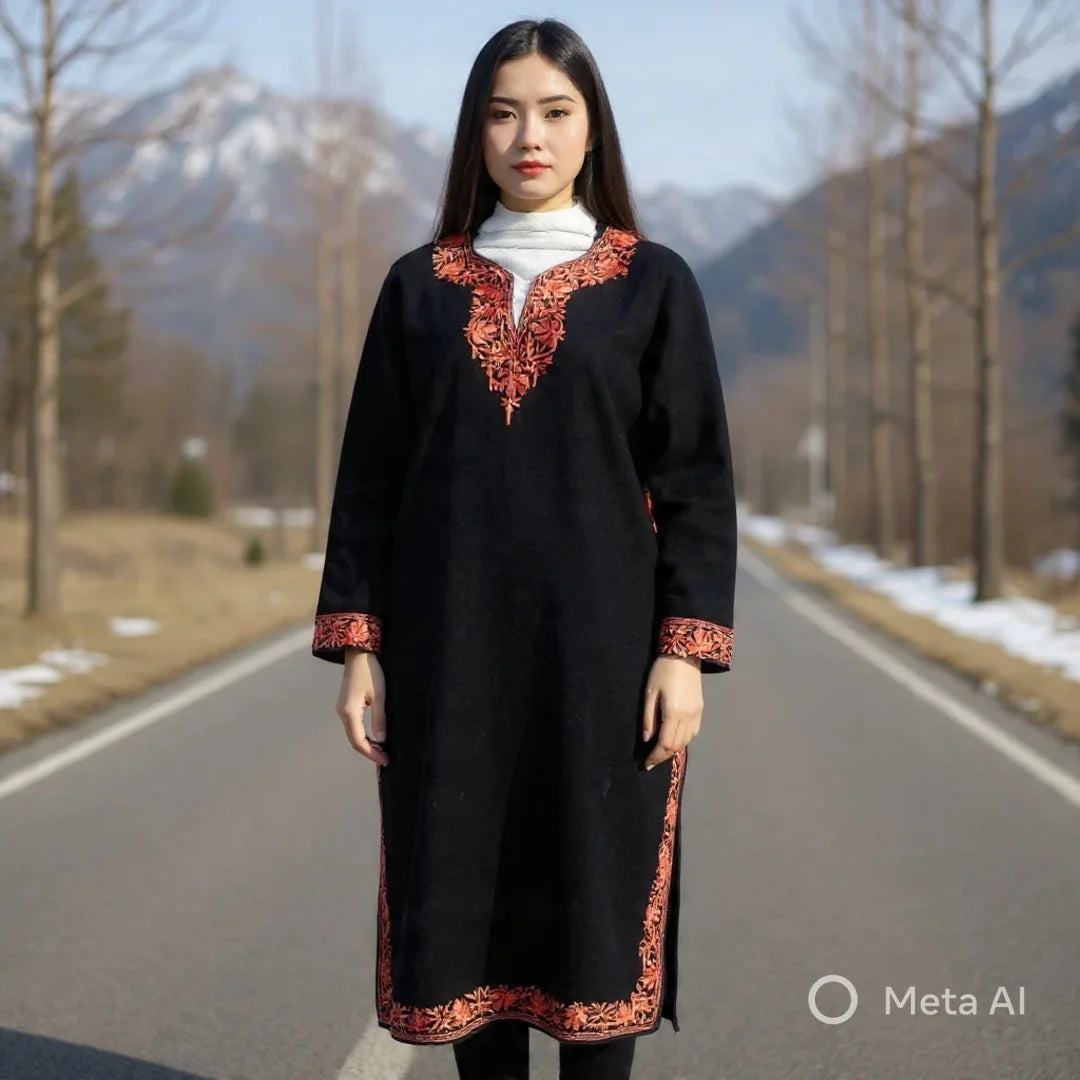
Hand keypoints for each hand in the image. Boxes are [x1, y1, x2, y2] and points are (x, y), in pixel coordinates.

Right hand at [337, 649, 389, 765]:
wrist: (358, 654)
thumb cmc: (370, 672)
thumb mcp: (379, 696)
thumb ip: (379, 719)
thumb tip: (381, 740)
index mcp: (349, 712)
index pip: (359, 741)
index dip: (372, 754)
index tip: (385, 761)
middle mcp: (342, 713)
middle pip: (354, 740)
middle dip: (369, 752)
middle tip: (385, 760)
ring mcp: (342, 709)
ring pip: (353, 734)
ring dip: (366, 744)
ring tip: (382, 751)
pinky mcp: (346, 705)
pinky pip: (353, 726)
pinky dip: (363, 735)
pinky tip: (374, 738)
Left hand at [642, 654, 702, 769]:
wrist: (684, 656)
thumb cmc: (662, 672)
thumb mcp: (649, 694)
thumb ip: (648, 718)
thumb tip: (647, 739)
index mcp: (673, 713)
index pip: (665, 744)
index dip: (655, 756)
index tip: (646, 763)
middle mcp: (688, 717)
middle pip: (677, 746)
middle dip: (663, 756)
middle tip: (651, 761)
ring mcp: (696, 714)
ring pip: (686, 741)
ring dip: (674, 750)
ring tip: (661, 751)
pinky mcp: (700, 710)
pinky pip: (693, 733)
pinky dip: (683, 740)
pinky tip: (674, 739)